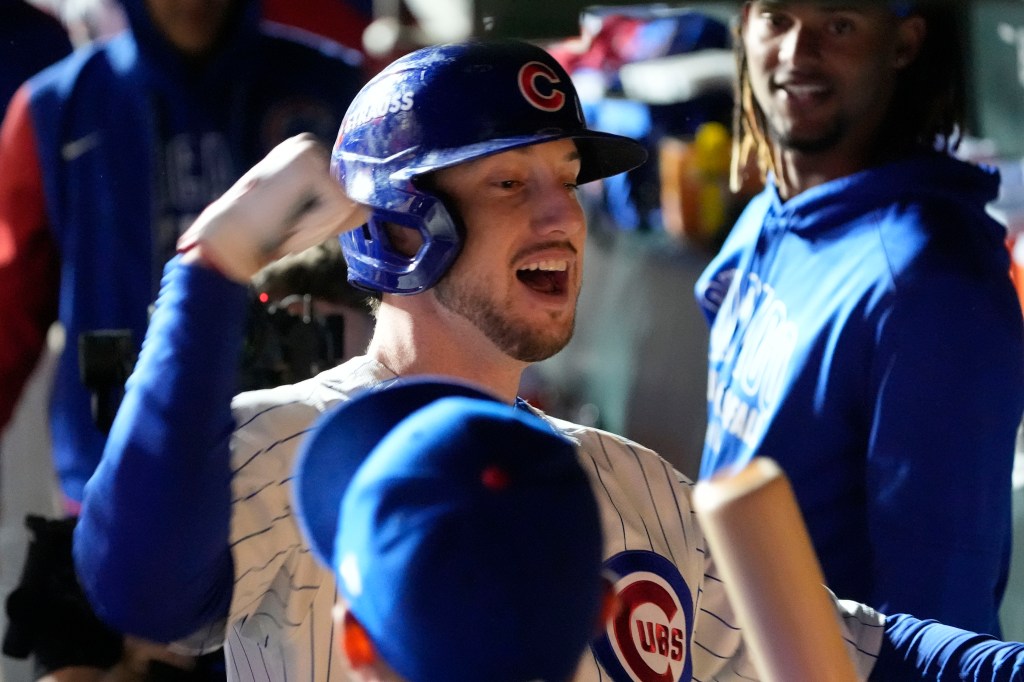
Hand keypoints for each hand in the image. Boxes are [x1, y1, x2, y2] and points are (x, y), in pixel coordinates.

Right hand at [177, 134, 367, 282]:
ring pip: (349, 205)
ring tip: (287, 223)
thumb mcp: (310, 218)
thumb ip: (339, 211)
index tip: (291, 225)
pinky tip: (289, 221)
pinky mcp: (312, 168)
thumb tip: (369, 207)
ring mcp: (310, 153)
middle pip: (353, 198)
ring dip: (320, 227)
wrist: (228, 239)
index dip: (326, 221)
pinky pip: (341, 209)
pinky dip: (316, 225)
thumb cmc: (265, 233)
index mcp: (307, 155)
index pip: (346, 193)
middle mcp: (309, 145)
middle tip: (287, 225)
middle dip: (325, 224)